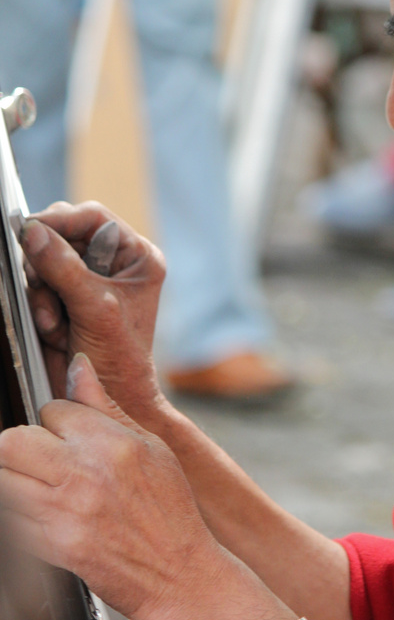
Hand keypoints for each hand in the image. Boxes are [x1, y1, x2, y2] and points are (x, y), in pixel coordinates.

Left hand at [0, 354, 227, 619]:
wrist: (180, 575)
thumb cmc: (170, 512)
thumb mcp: (151, 447)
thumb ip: (105, 406)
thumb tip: (79, 364)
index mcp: (112, 443)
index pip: (52, 410)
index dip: (56, 422)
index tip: (66, 438)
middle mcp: (85, 474)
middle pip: (11, 440)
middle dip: (19, 446)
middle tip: (37, 461)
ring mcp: (64, 512)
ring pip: (3, 479)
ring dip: (13, 480)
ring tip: (37, 487)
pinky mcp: (52, 547)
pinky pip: (9, 520)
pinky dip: (16, 514)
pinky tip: (40, 516)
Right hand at [19, 201, 166, 423]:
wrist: (109, 401)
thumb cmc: (119, 359)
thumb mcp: (95, 308)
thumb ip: (65, 268)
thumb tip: (33, 231)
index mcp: (136, 257)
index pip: (93, 218)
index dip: (60, 220)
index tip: (30, 230)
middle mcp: (112, 264)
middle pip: (62, 236)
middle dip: (47, 264)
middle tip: (42, 285)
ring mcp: (86, 281)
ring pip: (42, 261)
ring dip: (42, 291)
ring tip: (55, 323)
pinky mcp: (63, 299)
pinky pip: (36, 286)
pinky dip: (39, 306)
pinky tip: (53, 330)